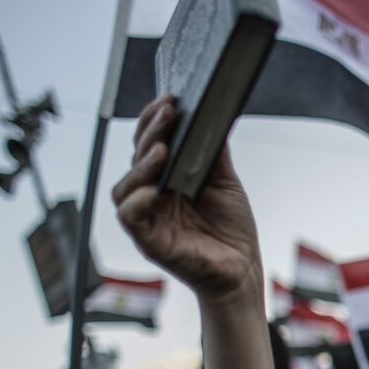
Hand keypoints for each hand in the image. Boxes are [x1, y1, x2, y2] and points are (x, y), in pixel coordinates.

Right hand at [111, 95, 262, 303]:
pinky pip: (130, 217)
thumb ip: (214, 153)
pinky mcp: (149, 241)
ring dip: (142, 164)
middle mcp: (151, 195)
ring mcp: (148, 217)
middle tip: (168, 113)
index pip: (149, 143)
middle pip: (137, 158)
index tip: (170, 100)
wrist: (242, 269)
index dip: (153, 120)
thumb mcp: (225, 183)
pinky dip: (137, 202)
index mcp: (166, 179)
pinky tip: (153, 190)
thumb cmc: (231, 229)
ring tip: (161, 149)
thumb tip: (212, 115)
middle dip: (150, 132)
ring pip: (126, 186)